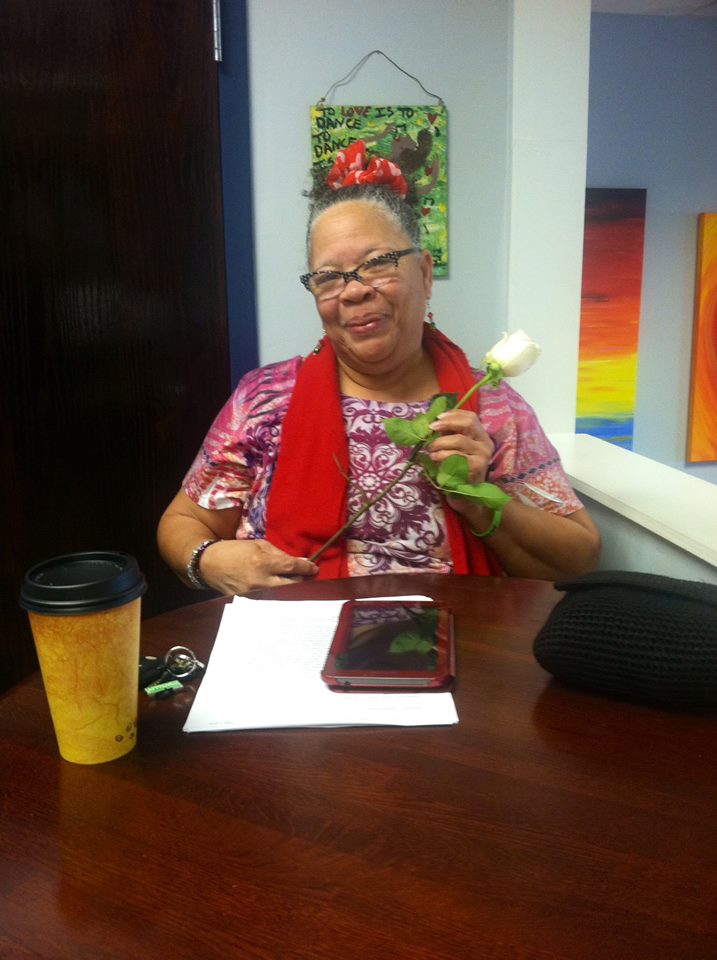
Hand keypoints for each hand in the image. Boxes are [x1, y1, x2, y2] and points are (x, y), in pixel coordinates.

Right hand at [199, 539, 318, 595]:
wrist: (208, 564)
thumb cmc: (234, 550)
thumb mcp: (257, 545)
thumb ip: (279, 553)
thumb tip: (298, 561)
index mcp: (263, 562)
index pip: (292, 567)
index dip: (306, 568)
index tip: (314, 568)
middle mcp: (260, 580)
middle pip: (292, 584)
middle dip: (302, 580)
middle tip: (307, 577)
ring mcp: (254, 594)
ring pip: (282, 594)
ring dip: (290, 588)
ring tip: (295, 583)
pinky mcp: (248, 602)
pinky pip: (269, 599)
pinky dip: (277, 594)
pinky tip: (280, 591)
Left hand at [427, 410, 493, 484]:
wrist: (465, 493)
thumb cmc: (458, 467)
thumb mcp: (455, 448)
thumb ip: (448, 435)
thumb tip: (433, 423)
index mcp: (481, 435)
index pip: (471, 417)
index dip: (454, 414)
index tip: (438, 417)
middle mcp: (485, 442)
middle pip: (468, 424)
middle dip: (447, 423)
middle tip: (431, 428)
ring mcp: (483, 455)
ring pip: (459, 440)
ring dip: (440, 442)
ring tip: (430, 449)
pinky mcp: (477, 467)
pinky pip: (456, 456)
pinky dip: (442, 456)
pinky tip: (434, 459)